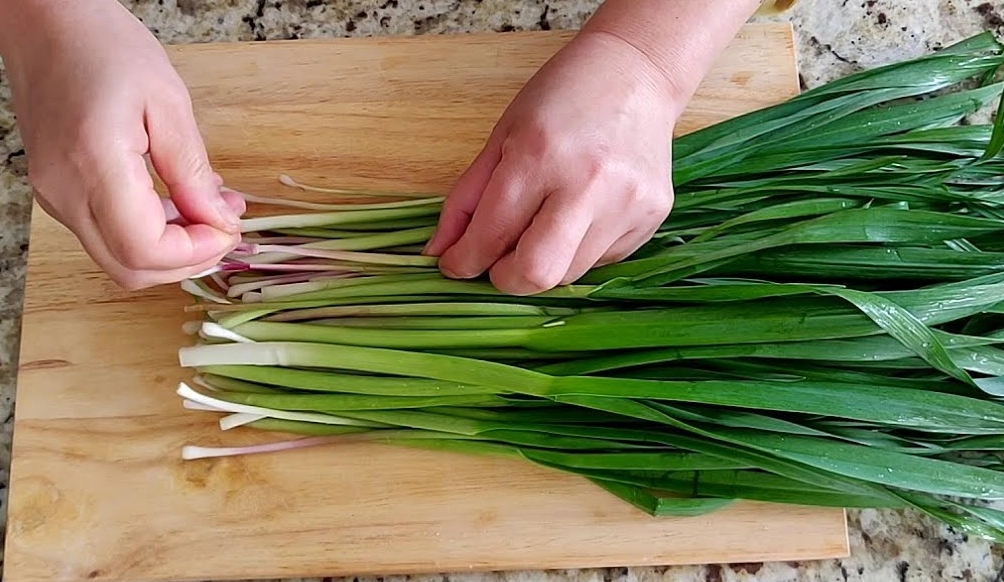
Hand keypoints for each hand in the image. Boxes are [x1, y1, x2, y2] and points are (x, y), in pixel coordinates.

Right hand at [2, 0, 243, 289]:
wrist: (47, 24)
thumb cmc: (105, 48)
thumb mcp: (169, 103)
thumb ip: (192, 171)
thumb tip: (219, 220)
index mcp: (94, 164)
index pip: (145, 249)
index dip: (196, 252)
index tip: (229, 229)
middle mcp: (65, 191)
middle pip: (130, 269)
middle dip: (188, 260)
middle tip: (227, 228)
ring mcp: (56, 196)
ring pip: (119, 258)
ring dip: (173, 249)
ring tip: (213, 210)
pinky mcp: (58, 193)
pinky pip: (108, 234)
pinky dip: (150, 232)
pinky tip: (180, 202)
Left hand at [423, 30, 677, 294]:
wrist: (638, 73)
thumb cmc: (561, 99)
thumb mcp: (502, 136)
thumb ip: (467, 198)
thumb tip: (439, 252)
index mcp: (539, 155)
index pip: (491, 236)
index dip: (464, 261)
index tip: (455, 264)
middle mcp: (588, 185)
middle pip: (536, 274)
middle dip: (505, 279)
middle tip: (497, 261)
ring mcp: (626, 205)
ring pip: (568, 275)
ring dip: (544, 261)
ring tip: (545, 222)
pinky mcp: (652, 218)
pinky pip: (600, 261)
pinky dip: (579, 250)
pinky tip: (583, 213)